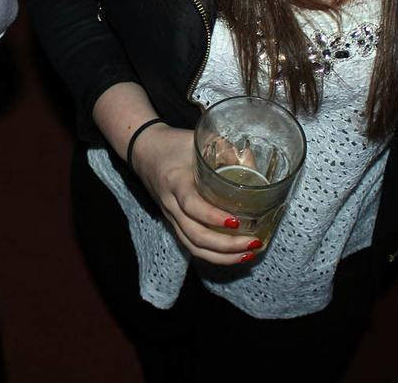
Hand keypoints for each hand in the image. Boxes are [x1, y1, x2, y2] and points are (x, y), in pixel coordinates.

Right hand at [131, 124, 260, 264]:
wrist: (144, 151)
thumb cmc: (173, 145)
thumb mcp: (196, 141)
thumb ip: (223, 148)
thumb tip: (250, 161)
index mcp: (175, 181)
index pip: (191, 205)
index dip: (212, 216)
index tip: (236, 221)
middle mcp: (171, 204)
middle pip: (194, 234)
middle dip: (225, 245)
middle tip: (253, 243)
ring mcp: (172, 217)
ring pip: (193, 246)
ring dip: (222, 256)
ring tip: (248, 255)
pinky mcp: (175, 223)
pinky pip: (192, 245)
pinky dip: (213, 255)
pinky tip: (234, 255)